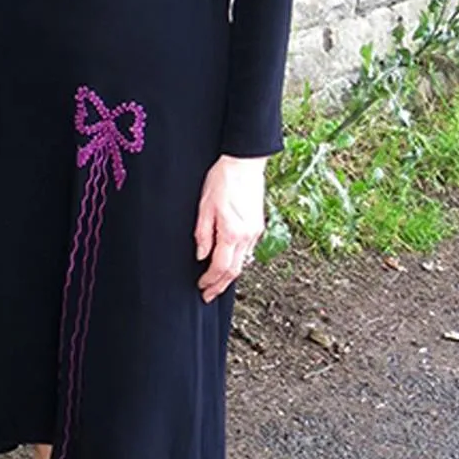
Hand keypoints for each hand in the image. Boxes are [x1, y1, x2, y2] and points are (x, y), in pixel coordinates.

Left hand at [194, 154, 265, 303]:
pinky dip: (237, 262)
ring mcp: (255, 232)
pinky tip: (228, 263)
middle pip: (234, 271)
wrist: (243, 163)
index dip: (209, 281)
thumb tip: (200, 256)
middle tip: (208, 295)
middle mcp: (247, 236)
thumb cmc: (222, 180)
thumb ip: (202, 234)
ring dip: (229, 276)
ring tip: (216, 283)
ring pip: (242, 263)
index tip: (200, 287)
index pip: (221, 267)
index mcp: (232, 232)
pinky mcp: (257, 226)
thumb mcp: (204, 207)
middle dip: (220, 286)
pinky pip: (247, 252)